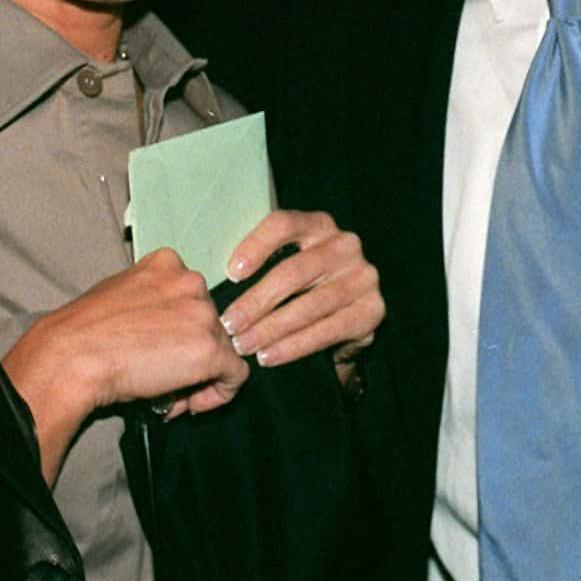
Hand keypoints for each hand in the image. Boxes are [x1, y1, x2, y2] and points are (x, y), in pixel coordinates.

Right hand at [2, 249, 248, 484]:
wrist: (71, 357)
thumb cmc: (82, 333)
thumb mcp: (119, 297)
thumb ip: (150, 304)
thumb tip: (162, 333)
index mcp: (167, 263)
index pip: (190, 300)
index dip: (178, 331)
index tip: (160, 350)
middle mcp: (191, 282)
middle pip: (209, 325)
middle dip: (188, 356)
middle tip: (163, 380)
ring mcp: (204, 315)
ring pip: (222, 350)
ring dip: (199, 377)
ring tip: (166, 395)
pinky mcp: (211, 350)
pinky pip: (235, 377)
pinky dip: (218, 395)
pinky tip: (187, 404)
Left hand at [220, 209, 382, 387]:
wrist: (349, 319)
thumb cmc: (304, 288)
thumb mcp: (285, 265)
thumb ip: (260, 264)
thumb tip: (208, 282)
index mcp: (318, 225)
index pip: (283, 224)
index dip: (255, 246)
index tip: (230, 274)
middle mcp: (344, 245)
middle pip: (293, 271)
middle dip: (256, 302)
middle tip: (228, 325)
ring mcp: (363, 277)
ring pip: (308, 304)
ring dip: (271, 329)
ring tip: (244, 345)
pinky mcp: (372, 310)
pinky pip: (327, 330)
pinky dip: (294, 346)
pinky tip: (270, 356)